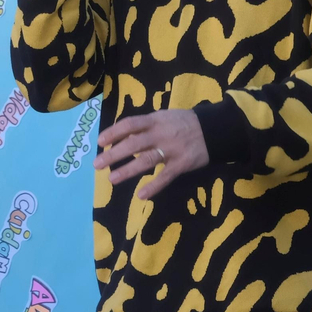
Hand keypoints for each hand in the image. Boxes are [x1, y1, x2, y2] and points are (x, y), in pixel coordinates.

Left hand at [94, 110, 209, 200]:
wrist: (214, 129)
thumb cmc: (183, 122)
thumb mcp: (164, 116)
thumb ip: (145, 125)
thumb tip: (122, 135)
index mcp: (154, 120)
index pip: (129, 124)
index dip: (113, 132)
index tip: (99, 142)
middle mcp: (160, 134)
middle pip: (133, 143)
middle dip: (114, 154)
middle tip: (97, 164)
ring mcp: (171, 149)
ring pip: (146, 160)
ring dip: (128, 170)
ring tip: (112, 179)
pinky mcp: (181, 164)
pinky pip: (165, 176)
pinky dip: (154, 186)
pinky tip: (141, 195)